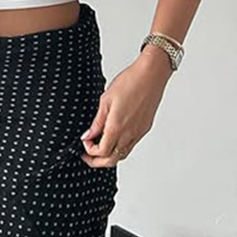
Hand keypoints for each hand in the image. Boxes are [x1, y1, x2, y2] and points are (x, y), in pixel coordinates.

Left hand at [80, 47, 172, 167]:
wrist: (152, 74)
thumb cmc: (130, 82)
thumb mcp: (105, 101)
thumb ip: (96, 123)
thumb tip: (87, 136)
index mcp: (117, 127)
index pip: (101, 152)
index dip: (90, 152)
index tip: (85, 142)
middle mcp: (129, 134)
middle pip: (111, 160)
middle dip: (97, 161)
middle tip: (88, 156)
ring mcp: (138, 133)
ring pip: (122, 155)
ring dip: (109, 156)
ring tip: (99, 148)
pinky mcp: (144, 129)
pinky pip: (130, 146)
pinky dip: (119, 148)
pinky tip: (113, 139)